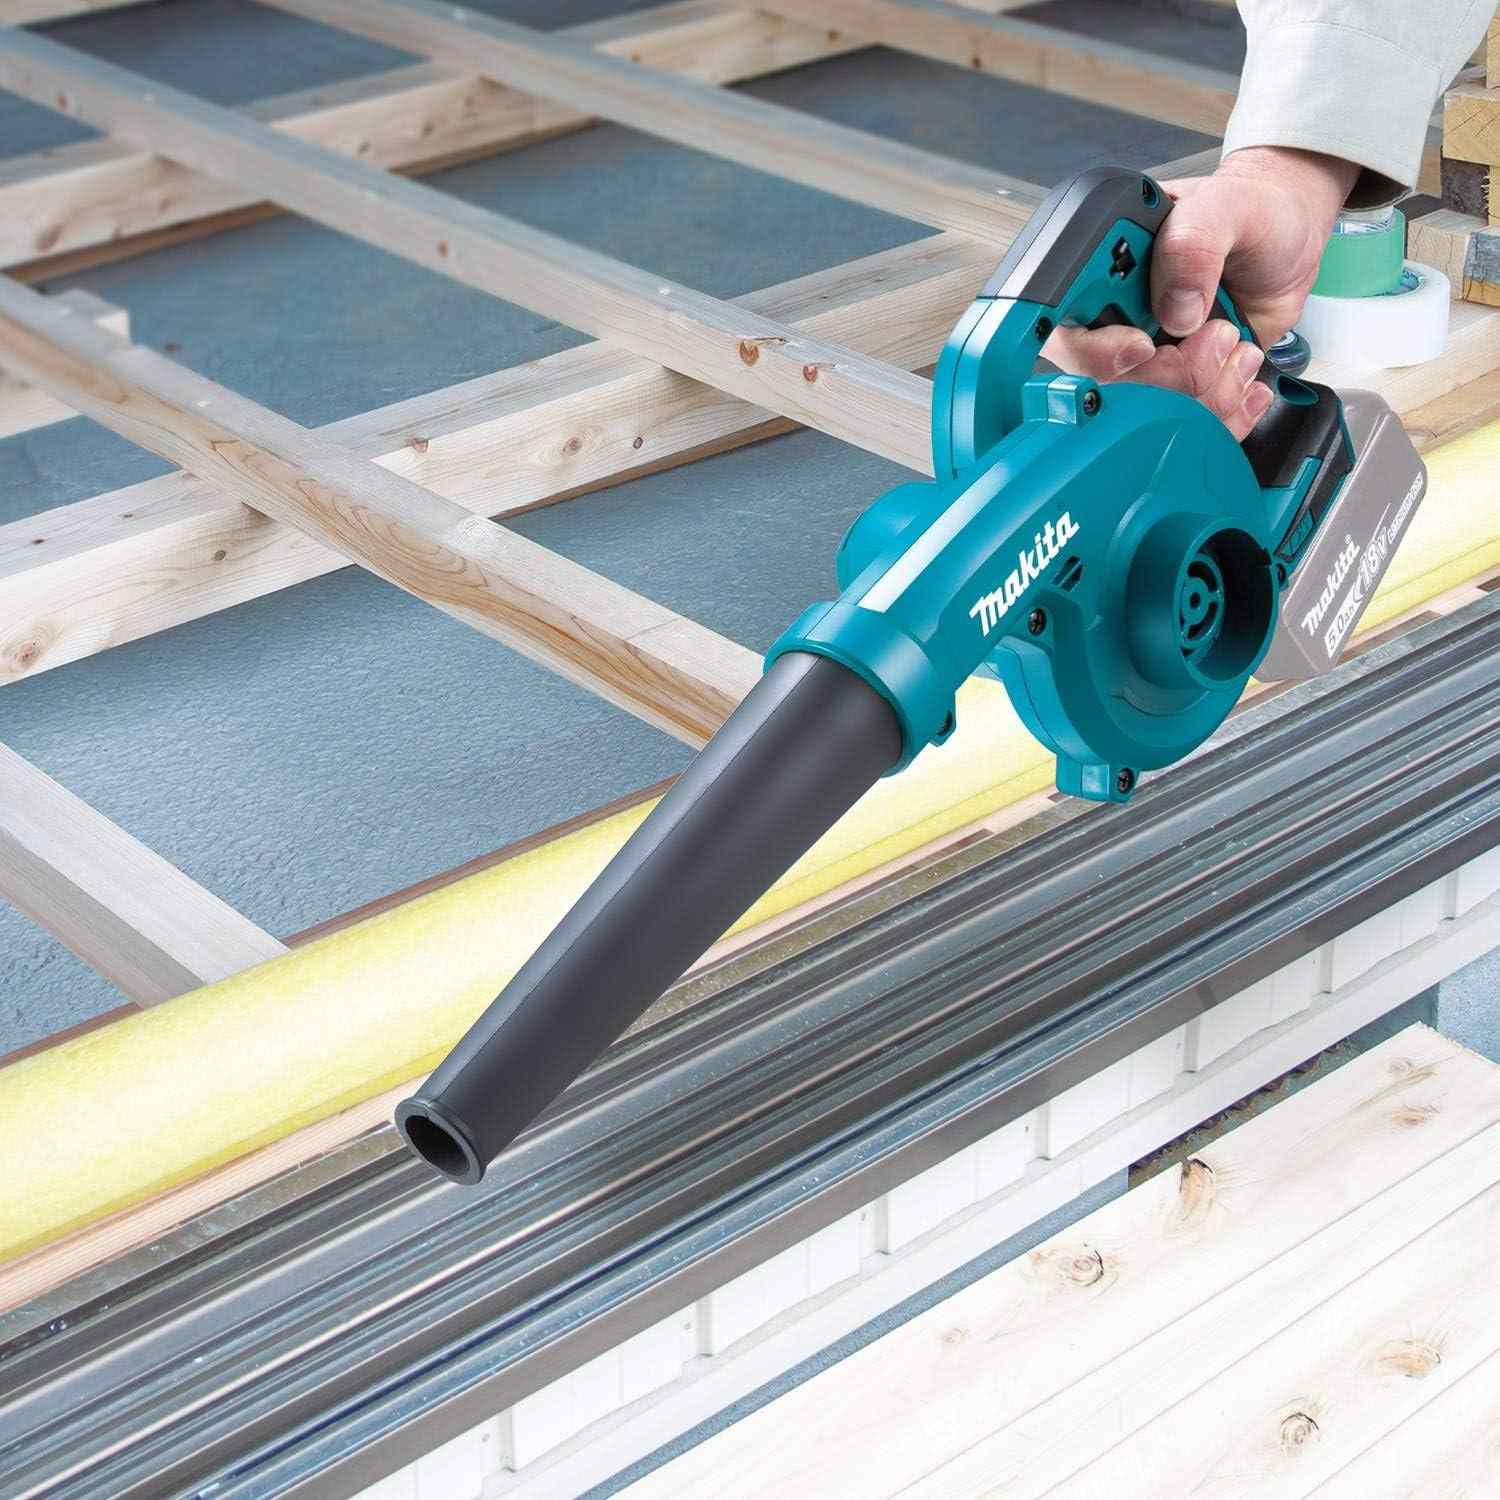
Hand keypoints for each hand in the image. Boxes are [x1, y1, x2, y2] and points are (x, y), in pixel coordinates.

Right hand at [1045, 147, 1358, 438]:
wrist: (1287, 240)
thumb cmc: (1250, 212)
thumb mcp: (1222, 207)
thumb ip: (1192, 243)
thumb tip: (1175, 309)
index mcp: (1102, 277)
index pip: (1069, 334)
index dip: (1097, 354)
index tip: (1143, 345)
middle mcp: (1116, 327)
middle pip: (1111, 388)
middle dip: (1171, 375)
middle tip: (1217, 335)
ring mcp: (1149, 363)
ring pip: (1154, 414)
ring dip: (1208, 391)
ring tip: (1238, 344)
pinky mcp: (1184, 389)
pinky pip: (1189, 426)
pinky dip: (1226, 412)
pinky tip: (1245, 375)